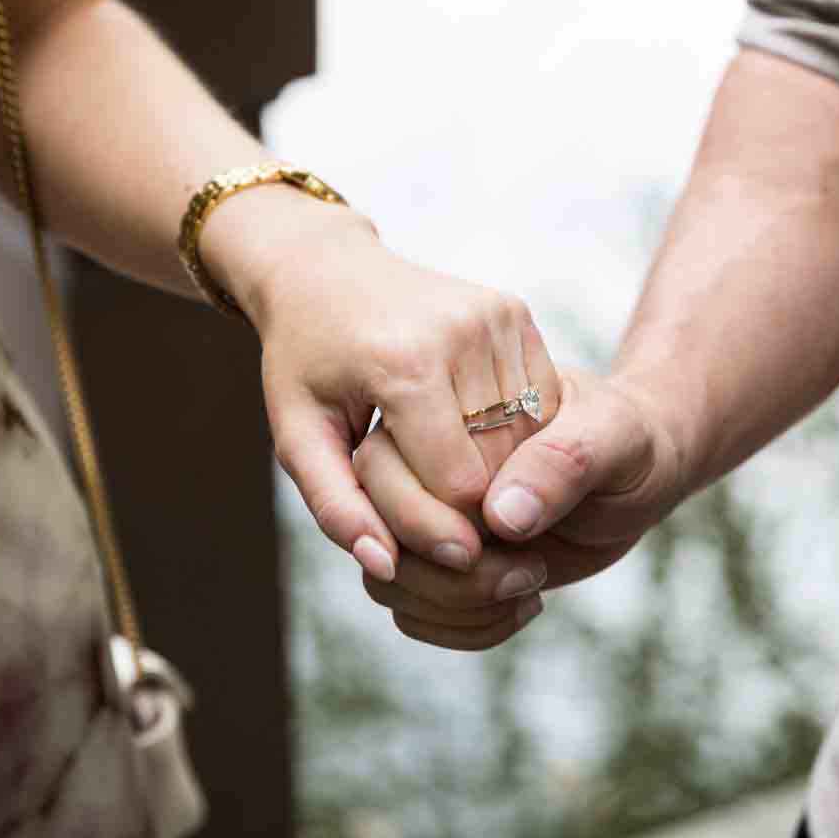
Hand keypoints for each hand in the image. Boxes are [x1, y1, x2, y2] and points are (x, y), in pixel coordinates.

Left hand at [232, 195, 562, 584]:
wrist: (325, 270)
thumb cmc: (305, 361)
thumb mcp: (298, 436)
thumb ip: (335, 507)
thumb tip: (384, 568)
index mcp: (403, 363)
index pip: (459, 485)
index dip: (448, 528)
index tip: (430, 543)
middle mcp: (460, 332)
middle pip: (501, 464)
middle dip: (476, 506)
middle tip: (444, 515)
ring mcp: (495, 316)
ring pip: (529, 438)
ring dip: (503, 472)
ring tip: (456, 474)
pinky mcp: (515, 312)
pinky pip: (540, 402)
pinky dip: (518, 435)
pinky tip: (479, 436)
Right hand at [354, 367, 689, 649]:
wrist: (635, 472)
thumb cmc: (625, 438)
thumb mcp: (614, 437)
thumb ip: (562, 462)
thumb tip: (500, 514)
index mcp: (439, 414)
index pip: (381, 470)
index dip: (424, 518)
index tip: (492, 539)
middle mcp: (416, 466)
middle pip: (375, 535)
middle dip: (447, 573)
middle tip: (530, 568)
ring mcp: (423, 521)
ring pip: (388, 585)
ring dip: (459, 606)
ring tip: (534, 581)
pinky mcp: (438, 566)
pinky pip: (413, 616)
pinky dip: (466, 628)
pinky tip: (527, 604)